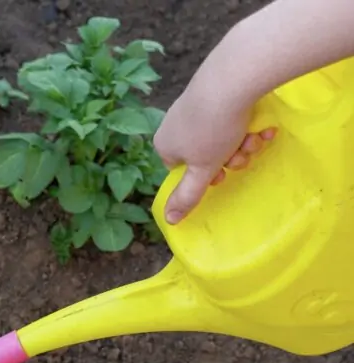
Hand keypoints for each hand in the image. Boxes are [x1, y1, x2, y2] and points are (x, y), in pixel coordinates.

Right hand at [153, 89, 275, 224]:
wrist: (233, 78)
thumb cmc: (212, 130)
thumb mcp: (202, 170)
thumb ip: (187, 196)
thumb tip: (169, 221)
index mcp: (165, 145)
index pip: (182, 169)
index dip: (205, 175)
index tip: (222, 174)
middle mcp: (174, 124)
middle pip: (205, 153)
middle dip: (229, 158)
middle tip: (242, 154)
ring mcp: (193, 104)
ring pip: (220, 136)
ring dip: (241, 143)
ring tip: (253, 137)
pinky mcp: (213, 89)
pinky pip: (229, 115)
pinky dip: (245, 123)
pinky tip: (259, 124)